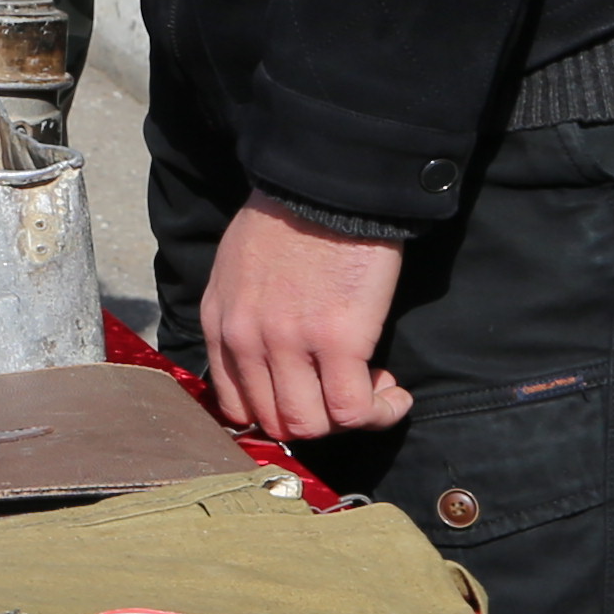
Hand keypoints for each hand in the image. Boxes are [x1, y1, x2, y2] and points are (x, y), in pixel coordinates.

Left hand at [198, 203, 413, 442]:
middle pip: (275, 422)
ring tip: (376, 389)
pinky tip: (395, 392)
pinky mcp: (337, 340)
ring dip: (349, 420)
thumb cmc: (289, 221)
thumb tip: (269, 360)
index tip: (311, 394)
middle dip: (318, 419)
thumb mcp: (236, 272)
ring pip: (311, 426)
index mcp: (218, 324)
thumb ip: (242, 317)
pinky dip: (378, 412)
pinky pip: (352, 410)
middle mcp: (245, 340)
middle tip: (350, 391)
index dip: (279, 413)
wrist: (326, 188)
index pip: (235, 406)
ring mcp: (288, 343)